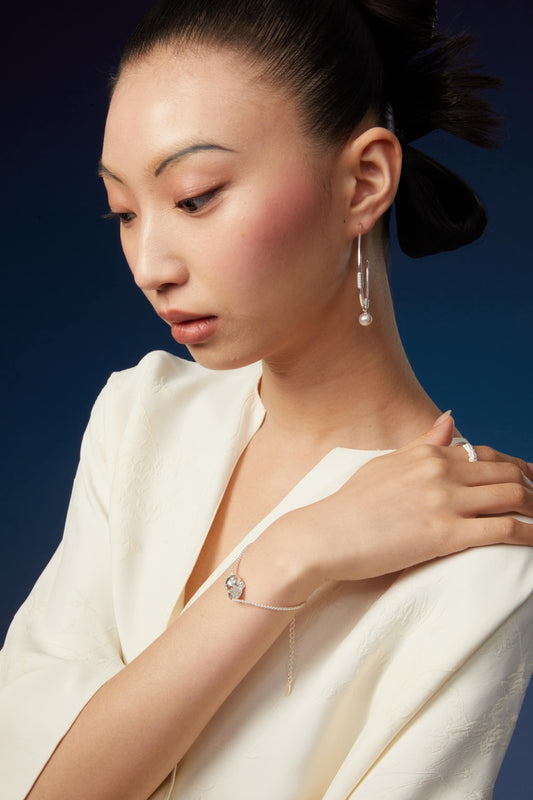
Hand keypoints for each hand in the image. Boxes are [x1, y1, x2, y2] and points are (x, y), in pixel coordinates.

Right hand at [279, 413, 532, 597]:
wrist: (323, 535)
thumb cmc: (349, 505)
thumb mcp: (386, 464)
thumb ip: (423, 443)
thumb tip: (450, 420)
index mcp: (427, 454)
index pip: (484, 453)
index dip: (513, 466)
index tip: (528, 476)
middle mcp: (440, 471)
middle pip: (505, 472)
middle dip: (530, 486)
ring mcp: (444, 501)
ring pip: (511, 496)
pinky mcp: (445, 534)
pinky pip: (502, 529)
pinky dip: (528, 533)